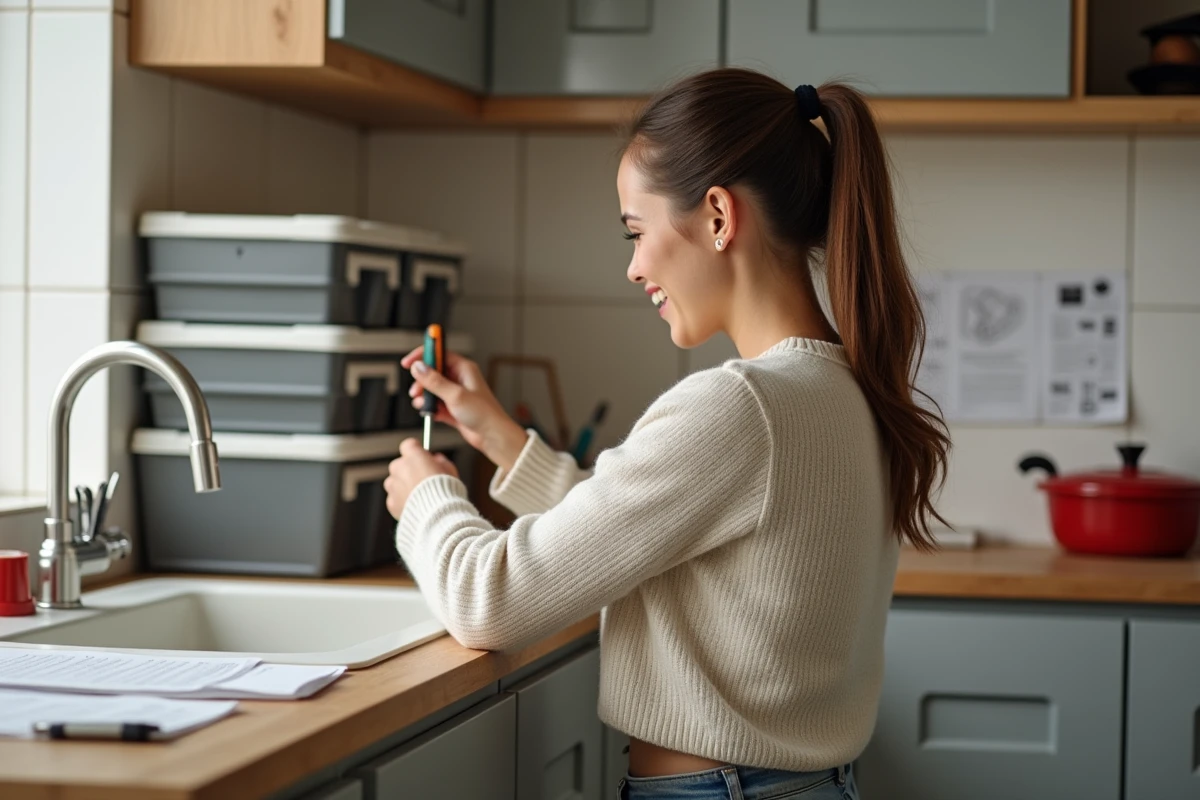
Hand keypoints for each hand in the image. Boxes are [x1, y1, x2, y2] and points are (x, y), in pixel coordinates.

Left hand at [385, 439, 458, 519]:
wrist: (437, 514)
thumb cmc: (446, 491)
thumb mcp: (450, 469)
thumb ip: (440, 461)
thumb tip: (436, 460)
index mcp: (413, 456)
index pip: (409, 445)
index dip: (417, 451)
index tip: (423, 457)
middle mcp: (399, 468)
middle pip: (400, 464)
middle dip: (409, 470)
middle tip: (423, 479)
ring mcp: (393, 485)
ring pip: (394, 482)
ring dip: (403, 485)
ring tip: (419, 495)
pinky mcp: (391, 502)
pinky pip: (394, 498)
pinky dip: (402, 501)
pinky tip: (415, 506)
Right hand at [402, 347, 528, 473]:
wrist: (492, 436)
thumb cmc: (484, 414)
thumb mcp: (456, 395)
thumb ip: (434, 381)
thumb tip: (418, 367)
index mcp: (464, 369)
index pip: (440, 353)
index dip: (423, 355)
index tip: (408, 362)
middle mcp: (459, 379)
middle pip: (432, 372)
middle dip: (421, 382)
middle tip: (416, 391)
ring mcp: (455, 394)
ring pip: (432, 389)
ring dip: (424, 397)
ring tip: (422, 405)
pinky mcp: (452, 408)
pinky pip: (435, 404)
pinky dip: (430, 408)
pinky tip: (431, 414)